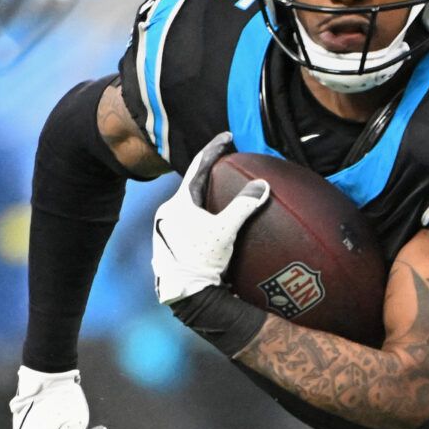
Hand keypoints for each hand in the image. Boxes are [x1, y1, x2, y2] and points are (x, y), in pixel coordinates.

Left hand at [151, 132, 270, 304]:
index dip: (214, 149)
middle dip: (210, 170)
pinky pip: (188, 215)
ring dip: (205, 191)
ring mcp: (166, 226)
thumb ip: (243, 206)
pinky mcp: (170, 240)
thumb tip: (262, 185)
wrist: (184, 292)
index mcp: (179, 203)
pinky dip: (202, 208)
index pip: (198, 166)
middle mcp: (168, 211)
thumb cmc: (202, 260)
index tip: (228, 137)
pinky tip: (212, 215)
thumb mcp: (225, 231)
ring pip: (189, 200)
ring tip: (222, 186)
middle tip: (227, 160)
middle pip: (192, 182)